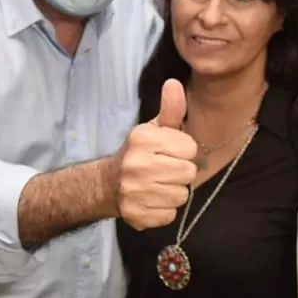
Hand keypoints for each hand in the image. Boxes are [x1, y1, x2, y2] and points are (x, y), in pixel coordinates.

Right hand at [115, 79, 197, 229]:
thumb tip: (174, 82)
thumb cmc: (141, 153)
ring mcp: (135, 192)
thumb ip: (171, 109)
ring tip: (158, 184)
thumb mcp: (155, 129)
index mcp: (143, 139)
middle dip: (182, 172)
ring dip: (174, 192)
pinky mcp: (137, 215)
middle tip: (166, 170)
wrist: (107, 184)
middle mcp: (137, 164)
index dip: (184, 151)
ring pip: (181, 195)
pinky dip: (164, 209)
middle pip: (189, 173)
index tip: (170, 152)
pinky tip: (152, 199)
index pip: (190, 148)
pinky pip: (170, 215)